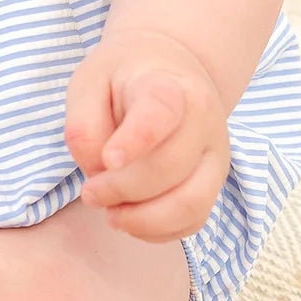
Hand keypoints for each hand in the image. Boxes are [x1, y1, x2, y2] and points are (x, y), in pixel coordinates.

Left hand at [63, 28, 230, 243]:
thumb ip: (84, 126)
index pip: (159, 112)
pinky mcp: (215, 182)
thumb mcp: (89, 83)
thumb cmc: (122, 77)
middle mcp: (203, 119)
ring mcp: (215, 154)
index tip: (108, 161)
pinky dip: (159, 231)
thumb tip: (99, 174)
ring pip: (191, 204)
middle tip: (90, 193)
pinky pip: (195, 221)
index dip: (135, 140)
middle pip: (169, 168)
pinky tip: (132, 218)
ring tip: (110, 213)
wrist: (169, 69)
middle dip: (122, 190)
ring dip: (143, 219)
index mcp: (168, 85)